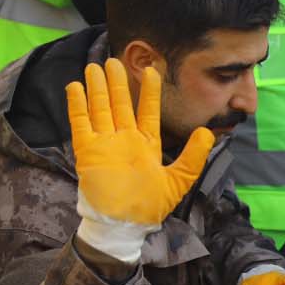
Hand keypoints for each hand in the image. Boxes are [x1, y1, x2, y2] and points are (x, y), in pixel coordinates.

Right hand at [66, 59, 213, 261]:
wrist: (123, 224)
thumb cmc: (150, 206)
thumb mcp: (177, 181)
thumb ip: (193, 157)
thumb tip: (209, 133)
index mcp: (146, 144)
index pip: (148, 111)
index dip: (149, 92)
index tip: (152, 70)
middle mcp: (125, 139)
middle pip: (120, 104)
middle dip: (118, 83)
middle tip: (114, 60)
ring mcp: (105, 143)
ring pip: (100, 109)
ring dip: (98, 88)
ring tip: (95, 67)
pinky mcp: (87, 151)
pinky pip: (81, 123)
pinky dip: (77, 105)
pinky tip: (75, 87)